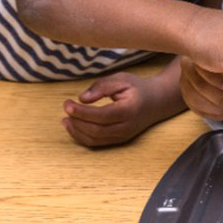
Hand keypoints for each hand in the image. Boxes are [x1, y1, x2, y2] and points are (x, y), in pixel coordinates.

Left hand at [62, 69, 183, 147]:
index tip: (68, 104)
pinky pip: (96, 143)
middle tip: (66, 106)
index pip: (101, 116)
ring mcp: (123, 136)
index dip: (82, 112)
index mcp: (129, 110)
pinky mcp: (118, 140)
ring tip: (66, 118)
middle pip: (96, 130)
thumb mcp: (122, 79)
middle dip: (77, 120)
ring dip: (76, 131)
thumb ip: (102, 86)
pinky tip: (73, 126)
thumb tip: (83, 98)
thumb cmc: (137, 88)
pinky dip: (81, 137)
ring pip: (94, 140)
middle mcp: (127, 127)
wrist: (157, 102)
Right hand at [180, 59, 222, 121]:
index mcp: (199, 56)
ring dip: (218, 109)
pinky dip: (213, 114)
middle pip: (200, 86)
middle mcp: (188, 68)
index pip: (204, 68)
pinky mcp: (186, 97)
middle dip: (222, 99)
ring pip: (197, 100)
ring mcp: (185, 83)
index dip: (217, 79)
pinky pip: (197, 109)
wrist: (211, 63)